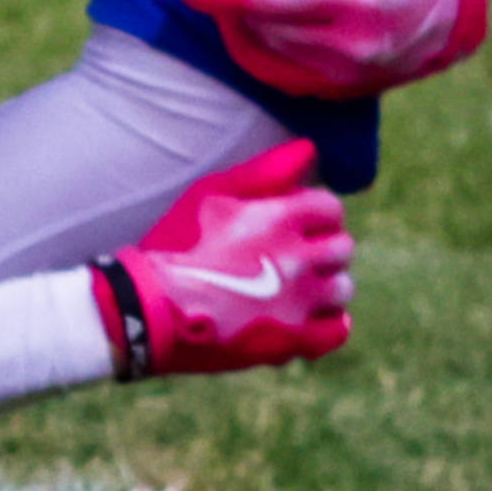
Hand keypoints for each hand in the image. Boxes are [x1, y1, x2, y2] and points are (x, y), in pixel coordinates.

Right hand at [93, 143, 352, 376]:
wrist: (149, 308)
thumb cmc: (175, 244)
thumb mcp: (211, 193)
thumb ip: (264, 170)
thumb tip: (309, 149)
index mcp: (281, 219)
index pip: (329, 207)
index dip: (315, 212)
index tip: (297, 221)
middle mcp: (298, 258)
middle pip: (341, 247)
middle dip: (323, 246)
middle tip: (296, 254)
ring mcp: (298, 303)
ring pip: (342, 288)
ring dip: (326, 284)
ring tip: (298, 286)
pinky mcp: (291, 341)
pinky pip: (335, 330)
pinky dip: (329, 322)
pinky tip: (310, 316)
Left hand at [176, 0, 486, 100]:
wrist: (437, 21)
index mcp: (358, 5)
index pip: (276, 1)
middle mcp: (349, 50)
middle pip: (265, 29)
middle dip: (230, 3)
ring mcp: (341, 78)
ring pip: (267, 52)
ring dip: (240, 23)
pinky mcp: (333, 94)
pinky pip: (277, 72)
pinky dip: (255, 48)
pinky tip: (245, 25)